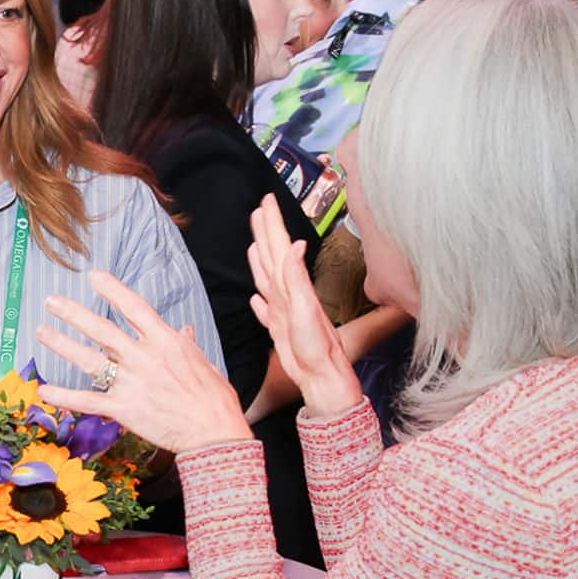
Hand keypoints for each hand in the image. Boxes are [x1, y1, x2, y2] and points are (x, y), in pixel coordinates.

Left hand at [35, 273, 253, 454]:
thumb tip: (184, 330)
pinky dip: (64, 396)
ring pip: (89, 360)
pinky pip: (88, 400)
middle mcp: (145, 358)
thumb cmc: (213, 399)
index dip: (113, 290)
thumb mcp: (204, 362)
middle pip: (102, 330)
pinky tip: (44, 390)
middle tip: (51, 301)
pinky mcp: (124, 409)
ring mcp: (132, 383)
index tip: (94, 276)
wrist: (213, 433)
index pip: (134, 307)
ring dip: (62, 344)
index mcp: (166, 341)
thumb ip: (187, 344)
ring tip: (42, 332)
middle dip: (74, 313)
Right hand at [245, 196, 362, 417]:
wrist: (323, 377)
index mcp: (293, 286)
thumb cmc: (317, 349)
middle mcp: (288, 295)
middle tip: (260, 208)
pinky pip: (266, 309)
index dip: (273, 224)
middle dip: (266, 232)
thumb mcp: (305, 311)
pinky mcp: (281, 329)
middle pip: (273, 256)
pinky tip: (255, 297)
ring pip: (268, 277)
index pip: (281, 247)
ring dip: (260, 258)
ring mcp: (284, 311)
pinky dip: (259, 301)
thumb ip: (297, 278)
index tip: (266, 201)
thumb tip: (295, 246)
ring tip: (254, 241)